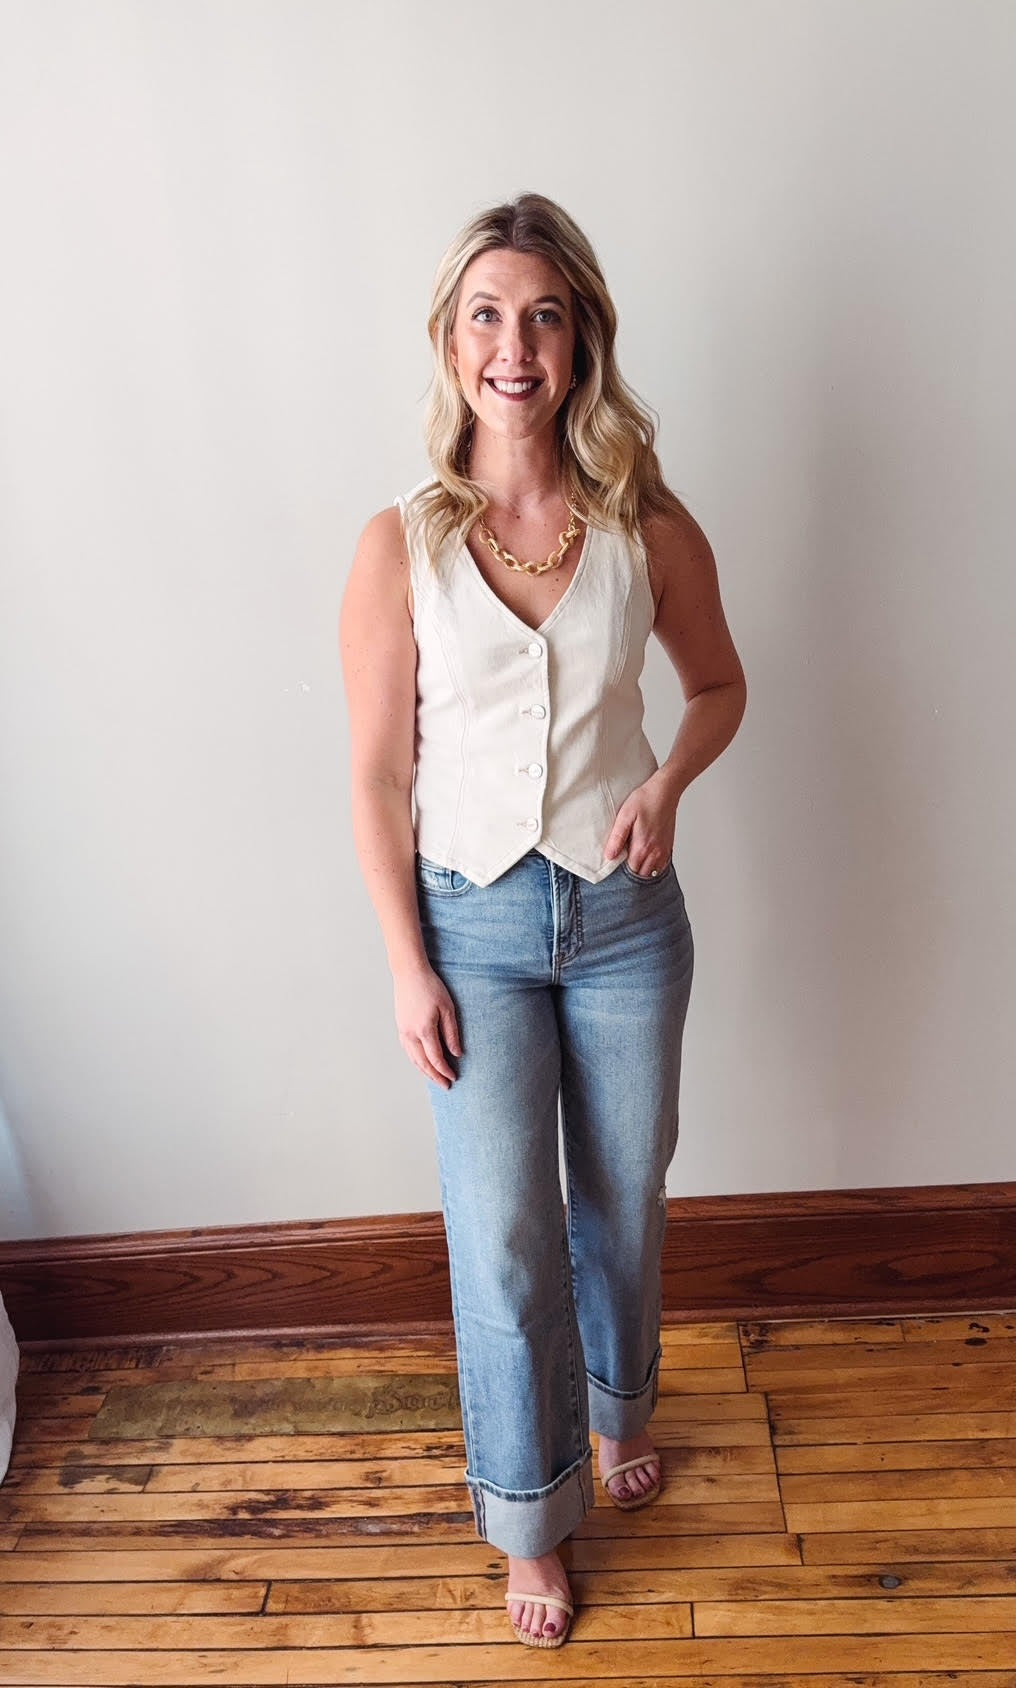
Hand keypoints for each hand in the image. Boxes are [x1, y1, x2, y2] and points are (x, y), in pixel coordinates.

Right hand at [393, 962, 461, 1089]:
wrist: (409, 973)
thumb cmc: (431, 987)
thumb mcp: (447, 1008)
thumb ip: (452, 1033)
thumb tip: (457, 1053)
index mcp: (424, 1030)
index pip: (435, 1059)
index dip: (445, 1070)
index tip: (454, 1077)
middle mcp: (410, 1034)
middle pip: (422, 1063)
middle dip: (435, 1076)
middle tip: (445, 1086)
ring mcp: (403, 1031)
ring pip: (413, 1059)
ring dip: (424, 1071)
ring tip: (435, 1078)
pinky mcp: (400, 1027)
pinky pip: (407, 1051)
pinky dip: (415, 1061)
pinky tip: (422, 1063)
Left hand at [603, 772, 678, 876]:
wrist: (665, 791)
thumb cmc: (645, 800)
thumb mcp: (625, 816)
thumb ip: (617, 838)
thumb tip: (609, 856)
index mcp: (642, 847)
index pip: (630, 872)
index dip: (622, 871)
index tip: (615, 865)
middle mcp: (655, 852)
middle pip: (642, 874)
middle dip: (632, 873)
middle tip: (623, 863)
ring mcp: (664, 850)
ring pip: (652, 872)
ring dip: (643, 871)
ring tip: (633, 861)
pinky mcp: (669, 846)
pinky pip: (661, 866)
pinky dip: (653, 866)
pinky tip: (646, 858)